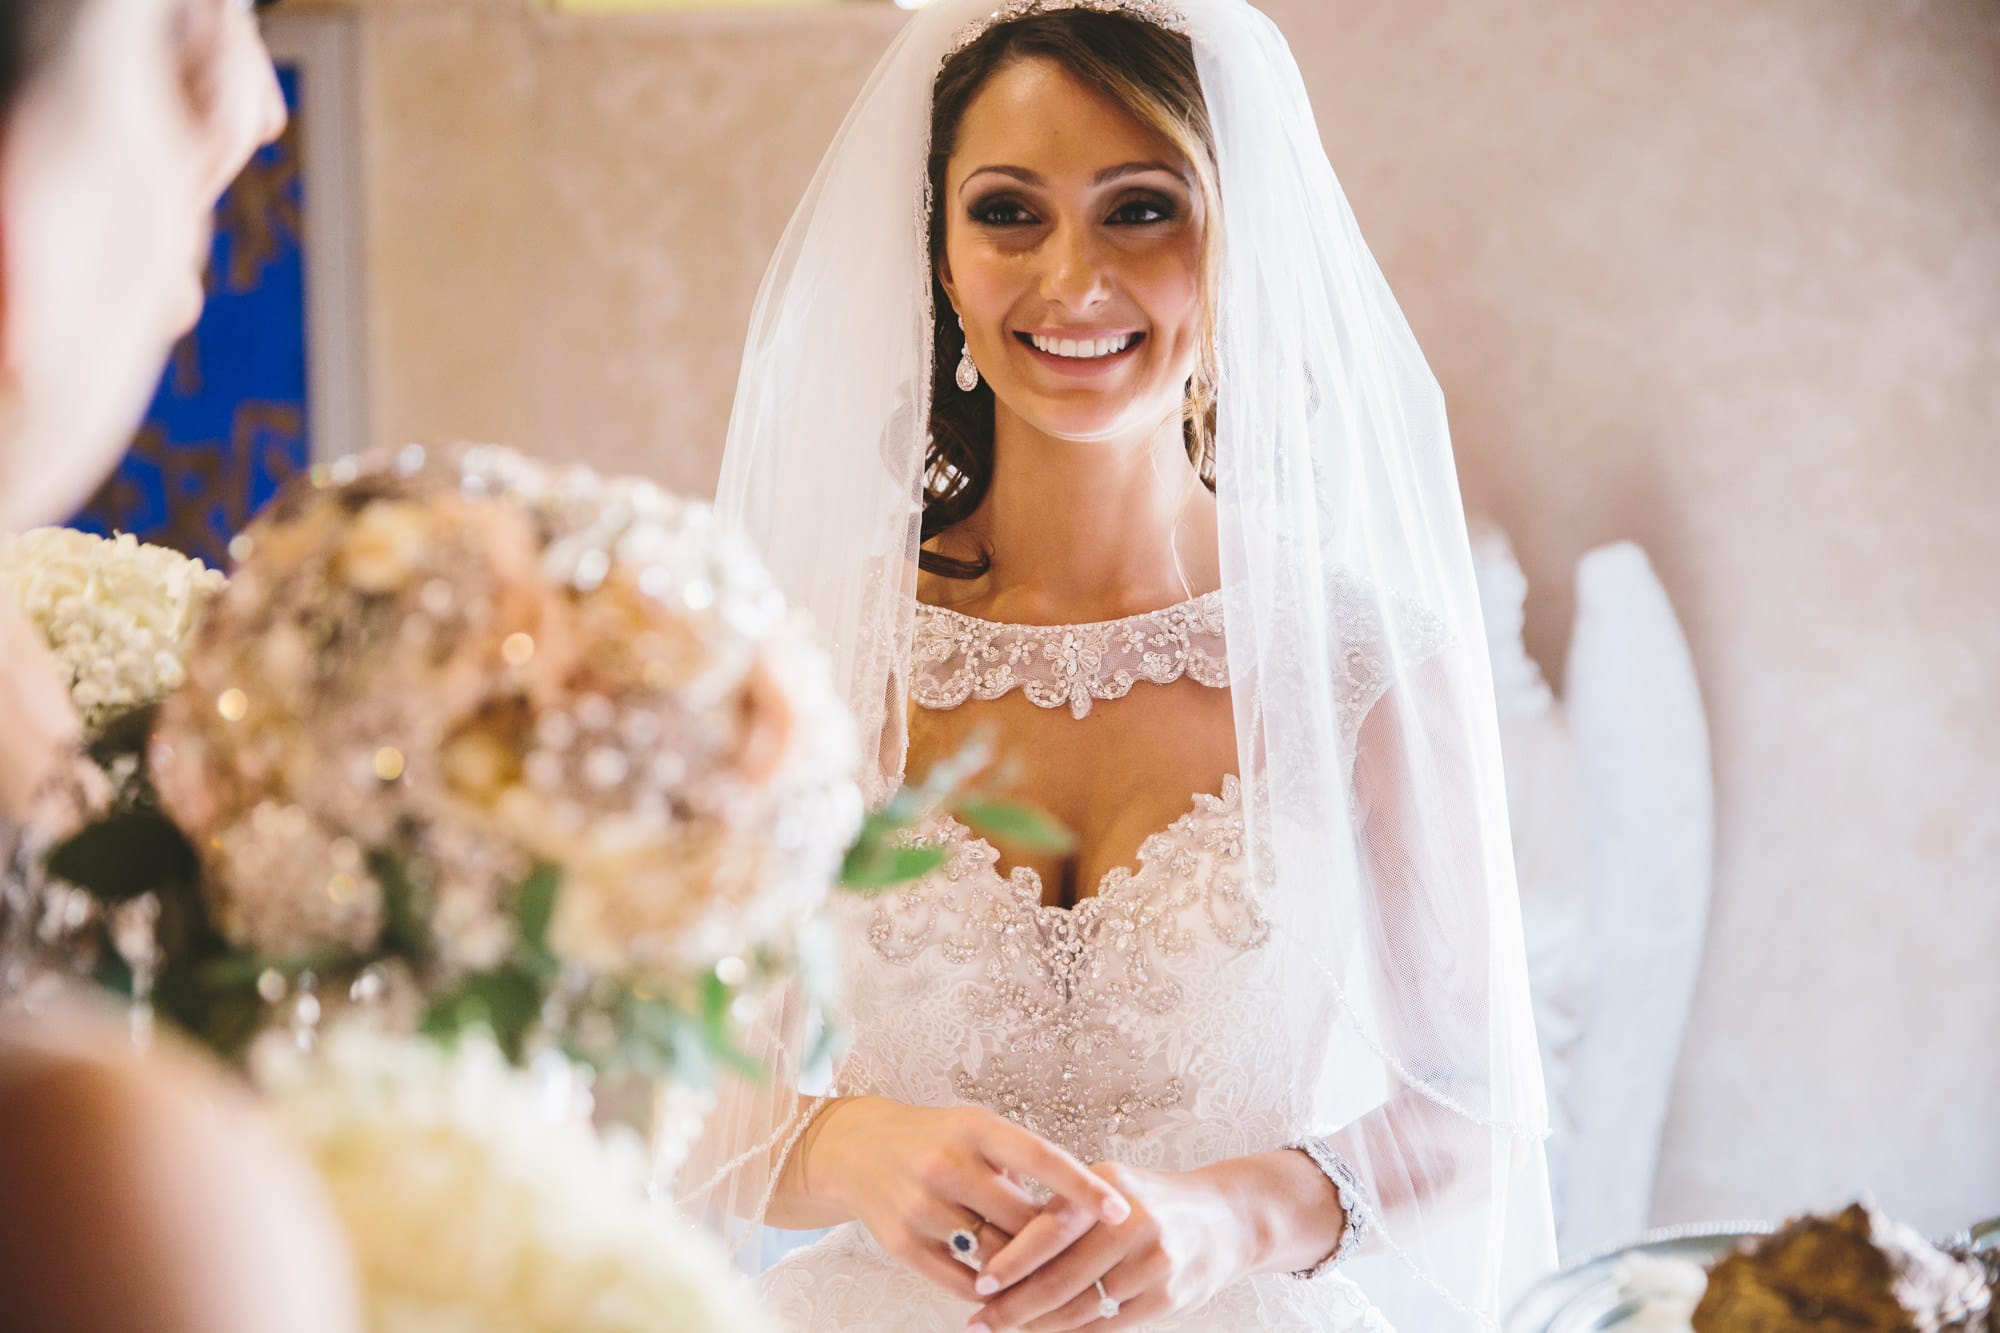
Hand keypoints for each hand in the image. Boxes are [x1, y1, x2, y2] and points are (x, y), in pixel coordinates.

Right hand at [805, 1099, 1132, 1305]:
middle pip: (1022, 1219)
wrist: (857, 1150)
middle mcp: (946, 1165)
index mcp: (974, 1128)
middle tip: (1085, 1253)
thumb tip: (1076, 1211)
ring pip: (996, 1256)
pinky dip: (991, 1289)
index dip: (1083, 1187)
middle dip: (1055, 1240)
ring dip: (1026, 1269)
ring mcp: (922, 1208)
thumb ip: (1020, 1164)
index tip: (1120, 1211)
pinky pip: (963, 1282)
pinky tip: (1005, 1287)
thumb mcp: (976, 1130)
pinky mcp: (903, 1245)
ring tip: (1048, 1274)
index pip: (1041, 1158)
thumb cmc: (935, 1139)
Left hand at [965, 1162, 1258, 1331]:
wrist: (1226, 1220)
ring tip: (1007, 1330)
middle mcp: (1134, 1222)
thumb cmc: (1152, 1203)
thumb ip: (1065, 1213)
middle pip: (1063, 1277)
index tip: (980, 1283)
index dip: (1013, 1260)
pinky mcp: (1169, 1297)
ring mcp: (1155, 1262)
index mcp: (1109, 1187)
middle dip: (1015, 1305)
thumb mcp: (1110, 1187)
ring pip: (1083, 1308)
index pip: (1052, 1228)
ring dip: (1040, 1325)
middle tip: (981, 1322)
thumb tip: (998, 1251)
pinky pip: (1109, 1325)